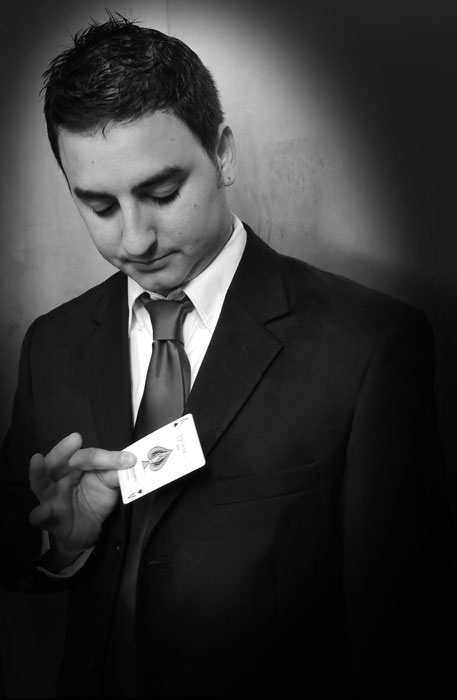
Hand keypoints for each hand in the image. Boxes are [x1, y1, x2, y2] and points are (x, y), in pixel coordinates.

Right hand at [28, 432, 135, 557]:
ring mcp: (52, 499)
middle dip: (63, 450)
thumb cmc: (94, 500)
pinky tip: (40, 513)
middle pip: (56, 462)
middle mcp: (59, 479)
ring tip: (37, 460)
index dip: (107, 458)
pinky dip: (40, 515)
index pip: (88, 457)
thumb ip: (117, 473)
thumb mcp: (109, 484)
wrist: (89, 530)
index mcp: (73, 466)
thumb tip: (130, 462)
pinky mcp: (51, 521)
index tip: (128, 460)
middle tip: (75, 438)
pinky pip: (42, 517)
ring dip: (38, 473)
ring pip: (41, 484)